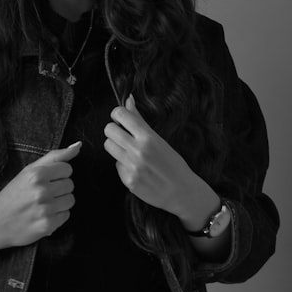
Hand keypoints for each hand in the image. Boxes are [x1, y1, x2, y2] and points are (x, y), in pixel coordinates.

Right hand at [0, 141, 79, 248]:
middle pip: (70, 184)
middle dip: (59, 188)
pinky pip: (66, 215)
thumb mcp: (28, 171)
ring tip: (44, 204)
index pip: (67, 168)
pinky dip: (57, 216)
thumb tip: (78, 145)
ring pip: (70, 200)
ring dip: (60, 202)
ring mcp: (45, 209)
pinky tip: (43, 215)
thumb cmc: (13, 195)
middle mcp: (41, 191)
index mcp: (36, 175)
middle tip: (43, 193)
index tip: (46, 180)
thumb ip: (55, 157)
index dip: (58, 174)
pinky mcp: (48, 225)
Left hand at [103, 95, 217, 229]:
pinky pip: (116, 165)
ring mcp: (132, 167)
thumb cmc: (173, 163)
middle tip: (123, 135)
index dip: (118, 114)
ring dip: (116, 146)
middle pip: (109, 129)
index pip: (120, 115)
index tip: (122, 118)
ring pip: (108, 146)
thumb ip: (139, 120)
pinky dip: (123, 165)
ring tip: (129, 151)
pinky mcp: (128, 181)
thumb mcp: (159, 139)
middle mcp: (138, 151)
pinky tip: (136, 169)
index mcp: (148, 137)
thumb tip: (128, 100)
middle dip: (114, 130)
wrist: (182, 191)